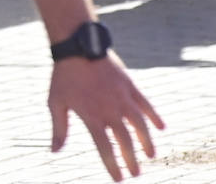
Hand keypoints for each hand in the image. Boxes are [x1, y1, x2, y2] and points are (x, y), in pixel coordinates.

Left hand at [48, 54, 164, 180]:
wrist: (77, 46)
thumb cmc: (63, 76)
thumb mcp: (56, 102)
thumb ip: (59, 129)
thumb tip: (54, 152)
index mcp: (92, 116)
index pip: (106, 148)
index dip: (113, 166)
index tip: (119, 180)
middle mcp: (110, 110)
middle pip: (126, 141)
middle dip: (132, 160)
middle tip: (137, 173)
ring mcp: (123, 98)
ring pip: (140, 125)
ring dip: (147, 141)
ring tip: (151, 155)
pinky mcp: (130, 85)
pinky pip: (146, 104)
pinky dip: (155, 117)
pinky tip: (161, 128)